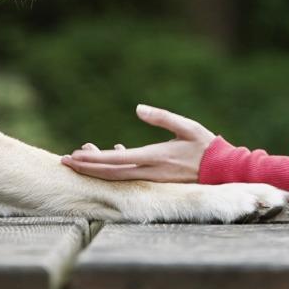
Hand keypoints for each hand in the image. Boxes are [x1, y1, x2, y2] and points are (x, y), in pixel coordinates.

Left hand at [60, 104, 215, 182]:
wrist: (223, 170)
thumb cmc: (206, 146)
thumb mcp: (187, 126)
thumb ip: (162, 117)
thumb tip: (138, 108)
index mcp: (155, 157)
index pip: (117, 161)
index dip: (93, 160)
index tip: (74, 156)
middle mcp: (151, 172)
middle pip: (111, 173)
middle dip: (87, 168)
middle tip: (65, 162)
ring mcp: (153, 179)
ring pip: (118, 177)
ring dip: (98, 169)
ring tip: (81, 159)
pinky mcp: (157, 180)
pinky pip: (130, 175)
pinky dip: (116, 167)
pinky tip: (113, 153)